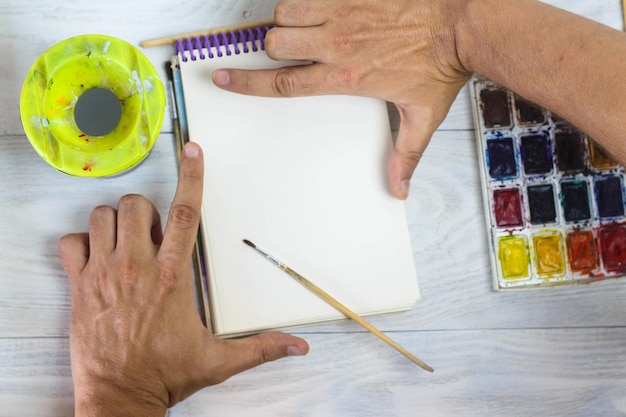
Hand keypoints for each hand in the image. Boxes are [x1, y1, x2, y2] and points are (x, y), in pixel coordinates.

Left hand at [59, 142, 308, 415]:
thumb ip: (261, 348)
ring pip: (101, 217)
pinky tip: (96, 256)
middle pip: (136, 206)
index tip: (192, 151)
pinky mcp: (79, 287)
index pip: (184, 214)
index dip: (191, 177)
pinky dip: (80, 242)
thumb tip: (297, 347)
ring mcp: (103, 275)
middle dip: (145, 209)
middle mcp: (136, 268)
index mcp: (172, 277)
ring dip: (113, 222)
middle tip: (151, 232)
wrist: (120, 398)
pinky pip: (70, 244)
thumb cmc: (165, 374)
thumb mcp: (219, 360)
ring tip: (125, 242)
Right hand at [213, 0, 469, 198]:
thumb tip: (398, 190)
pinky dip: (309, 1)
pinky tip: (328, 9)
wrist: (463, 22)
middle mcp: (336, 43)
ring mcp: (342, 11)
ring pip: (287, 12)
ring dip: (290, 20)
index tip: (221, 77)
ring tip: (311, 28)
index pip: (282, 82)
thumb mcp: (422, 116)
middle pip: (276, 42)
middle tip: (296, 51)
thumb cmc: (442, 66)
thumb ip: (405, 154)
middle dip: (276, 48)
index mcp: (344, 76)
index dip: (245, 82)